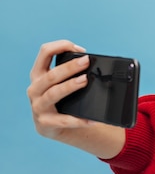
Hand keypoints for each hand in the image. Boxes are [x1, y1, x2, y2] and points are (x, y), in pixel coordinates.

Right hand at [26, 40, 124, 157]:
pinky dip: (79, 120)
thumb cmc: (61, 99)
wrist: (52, 126)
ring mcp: (38, 106)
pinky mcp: (44, 123)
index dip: (60, 46)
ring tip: (85, 80)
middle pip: (51, 74)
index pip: (44, 52)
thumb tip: (100, 65)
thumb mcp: (62, 83)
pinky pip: (63, 121)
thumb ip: (73, 72)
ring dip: (70, 86)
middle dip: (70, 67)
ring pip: (53, 93)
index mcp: (39, 74)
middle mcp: (35, 88)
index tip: (79, 49)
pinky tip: (92, 120)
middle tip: (86, 61)